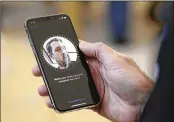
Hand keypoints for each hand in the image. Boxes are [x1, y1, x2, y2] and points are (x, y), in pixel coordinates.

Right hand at [32, 41, 152, 121]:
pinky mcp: (92, 101)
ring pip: (68, 86)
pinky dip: (63, 101)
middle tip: (39, 72)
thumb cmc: (132, 80)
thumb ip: (98, 50)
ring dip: (55, 87)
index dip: (62, 54)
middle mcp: (94, 73)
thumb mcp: (116, 58)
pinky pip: (74, 100)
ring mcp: (92, 87)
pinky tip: (53, 102)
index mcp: (98, 61)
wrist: (141, 105)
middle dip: (53, 71)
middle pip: (69, 71)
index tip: (49, 55)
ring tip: (43, 89)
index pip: (76, 56)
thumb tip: (81, 44)